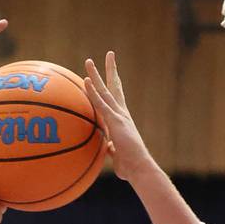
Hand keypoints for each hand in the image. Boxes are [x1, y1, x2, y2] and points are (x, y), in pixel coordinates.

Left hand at [84, 52, 153, 182]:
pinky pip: (101, 104)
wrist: (138, 168)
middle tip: (108, 55)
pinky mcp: (115, 121)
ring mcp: (118, 116)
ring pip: (105, 91)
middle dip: (110, 71)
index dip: (113, 84)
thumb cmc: (129, 166)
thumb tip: (106, 148)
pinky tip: (86, 81)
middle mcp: (121, 113)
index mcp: (121, 120)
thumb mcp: (116, 155)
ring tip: (88, 61)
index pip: (116, 98)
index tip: (111, 72)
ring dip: (96, 76)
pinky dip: (93, 93)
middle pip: (114, 87)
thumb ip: (110, 148)